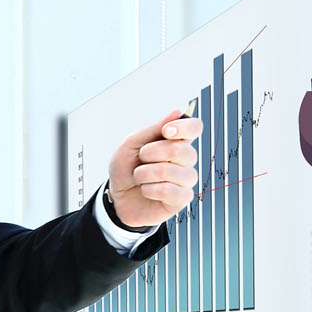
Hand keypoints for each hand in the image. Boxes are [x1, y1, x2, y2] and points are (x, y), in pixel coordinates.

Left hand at [107, 109, 201, 226]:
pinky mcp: (181, 199)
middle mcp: (184, 160)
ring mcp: (185, 180)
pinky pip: (168, 190)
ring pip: (171, 171)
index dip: (184, 127)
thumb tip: (177, 112)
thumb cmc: (125, 170)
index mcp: (174, 142)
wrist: (117, 198)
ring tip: (139, 178)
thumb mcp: (131, 144)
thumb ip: (153, 129)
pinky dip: (149, 189)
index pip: (195, 128)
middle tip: (141, 159)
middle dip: (151, 153)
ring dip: (145, 174)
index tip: (166, 131)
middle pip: (180, 149)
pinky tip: (146, 190)